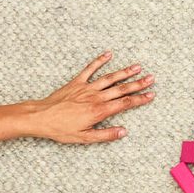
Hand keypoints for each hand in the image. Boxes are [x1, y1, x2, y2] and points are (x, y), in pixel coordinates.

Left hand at [24, 54, 154, 143]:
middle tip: (151, 78)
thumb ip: (105, 135)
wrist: (41, 117)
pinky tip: (108, 54)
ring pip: (109, 78)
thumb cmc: (61, 129)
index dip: (139, 99)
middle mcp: (95, 97)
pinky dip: (99, 61)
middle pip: (121, 89)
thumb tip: (123, 131)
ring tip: (138, 66)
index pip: (124, 104)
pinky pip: (90, 69)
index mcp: (99, 111)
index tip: (151, 95)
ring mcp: (86, 88)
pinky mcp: (76, 82)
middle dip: (138, 84)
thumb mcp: (85, 138)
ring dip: (124, 72)